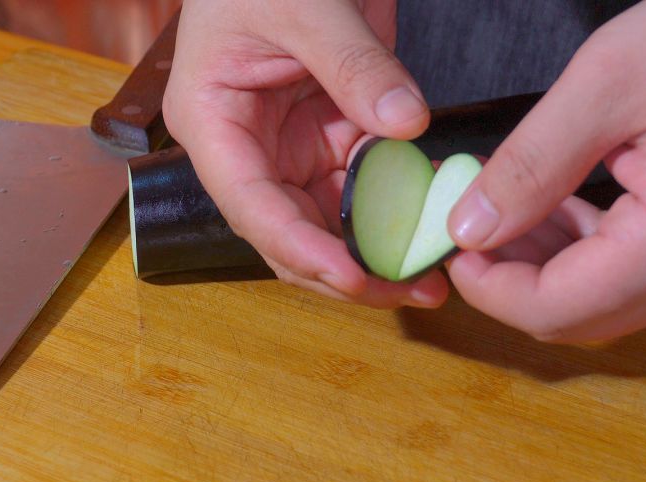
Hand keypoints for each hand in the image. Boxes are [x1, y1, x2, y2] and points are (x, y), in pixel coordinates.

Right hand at [163, 0, 449, 307]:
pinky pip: (362, 184)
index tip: (355, 276)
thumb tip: (406, 126)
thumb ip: (354, 66)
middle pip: (289, 231)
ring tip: (432, 274)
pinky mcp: (328, 133)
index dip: (301, 249)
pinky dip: (397, 205)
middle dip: (347, 269)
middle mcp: (244, 148)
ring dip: (377, 248)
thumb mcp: (306, 3)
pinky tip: (432, 219)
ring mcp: (288, 145)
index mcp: (212, 123)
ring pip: (328, 221)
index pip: (250, 206)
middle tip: (413, 289)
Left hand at [445, 0, 645, 341]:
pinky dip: (580, 253)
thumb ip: (530, 167)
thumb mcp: (605, 85)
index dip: (488, 288)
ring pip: (600, 303)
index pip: (556, 310)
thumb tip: (468, 229)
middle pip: (576, 318)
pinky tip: (550, 208)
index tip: (448, 243)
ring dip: (540, 267)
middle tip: (467, 224)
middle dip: (508, 280)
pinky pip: (630, 278)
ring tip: (500, 207)